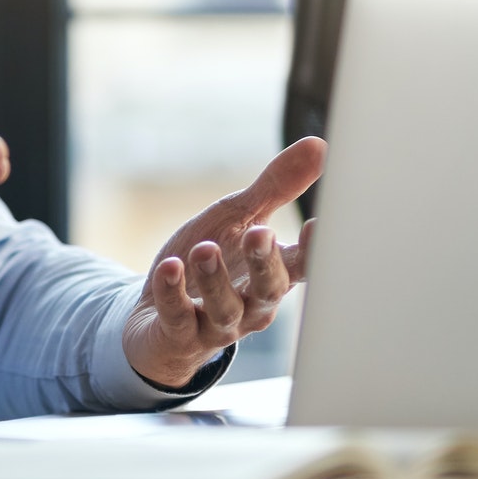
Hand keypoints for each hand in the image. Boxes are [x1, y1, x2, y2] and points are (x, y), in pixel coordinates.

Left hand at [120, 137, 323, 389]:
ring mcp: (216, 324)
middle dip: (265, 263)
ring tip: (205, 249)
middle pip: (267, 290)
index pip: (302, 265)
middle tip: (260, 233)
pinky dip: (173, 293)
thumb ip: (276, 187)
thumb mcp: (239, 218)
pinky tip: (169, 268)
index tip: (318, 225)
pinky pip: (178, 317)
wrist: (159, 318)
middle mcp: (252, 304)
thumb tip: (318, 145)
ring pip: (225, 308)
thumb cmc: (210, 263)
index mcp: (272, 274)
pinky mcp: (179, 334)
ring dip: (215, 279)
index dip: (313, 250)